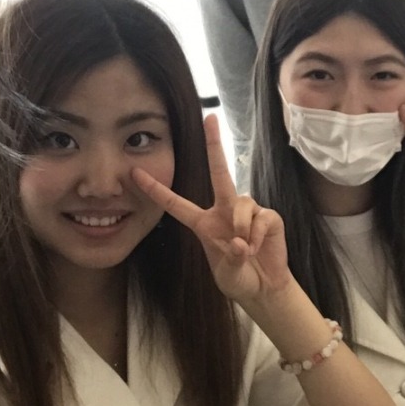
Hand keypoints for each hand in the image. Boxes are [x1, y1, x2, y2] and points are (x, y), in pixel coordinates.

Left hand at [133, 113, 289, 302]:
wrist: (265, 288)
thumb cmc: (239, 278)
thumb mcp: (227, 273)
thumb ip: (231, 259)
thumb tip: (240, 241)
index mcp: (204, 223)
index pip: (176, 204)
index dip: (156, 190)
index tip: (135, 173)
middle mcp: (224, 210)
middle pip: (218, 172)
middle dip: (214, 144)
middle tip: (210, 117)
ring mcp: (248, 211)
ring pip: (241, 203)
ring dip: (241, 228)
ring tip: (245, 249)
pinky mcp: (268, 216)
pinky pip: (260, 217)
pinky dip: (257, 235)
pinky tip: (258, 247)